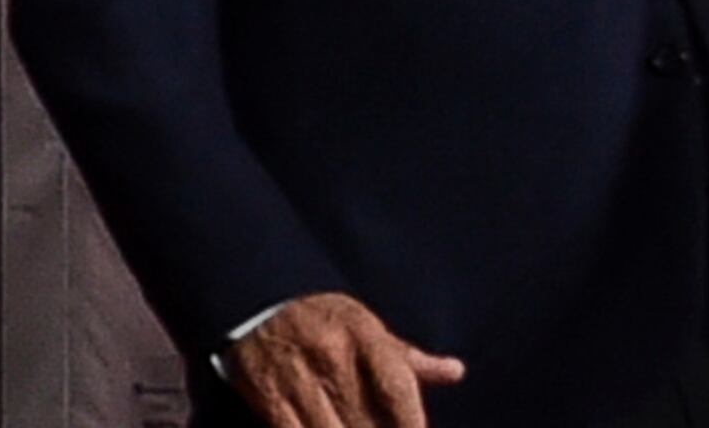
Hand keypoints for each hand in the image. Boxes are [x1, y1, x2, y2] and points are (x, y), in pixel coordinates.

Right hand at [229, 294, 464, 427]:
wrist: (252, 295)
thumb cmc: (320, 318)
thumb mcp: (365, 326)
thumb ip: (409, 358)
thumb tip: (455, 371)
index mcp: (363, 335)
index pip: (399, 391)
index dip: (413, 426)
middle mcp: (332, 354)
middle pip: (368, 423)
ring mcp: (297, 376)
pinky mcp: (267, 394)